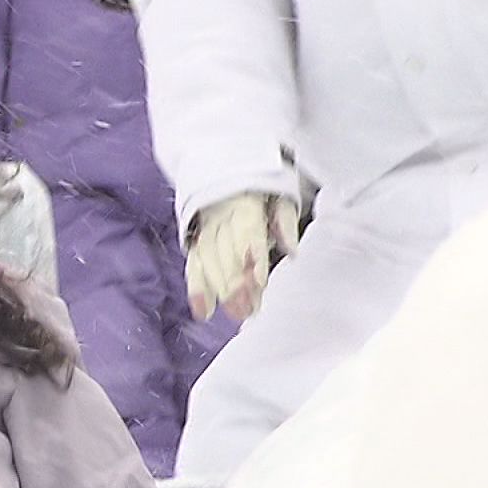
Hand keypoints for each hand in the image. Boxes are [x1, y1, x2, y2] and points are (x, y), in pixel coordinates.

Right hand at [184, 192, 299, 321]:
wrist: (226, 174)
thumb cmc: (263, 192)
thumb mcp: (281, 197)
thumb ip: (285, 222)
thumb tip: (293, 251)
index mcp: (244, 203)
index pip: (248, 232)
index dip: (253, 257)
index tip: (259, 281)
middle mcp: (219, 217)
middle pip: (226, 252)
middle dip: (236, 282)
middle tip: (248, 309)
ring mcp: (204, 231)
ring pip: (208, 262)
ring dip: (220, 290)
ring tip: (236, 314)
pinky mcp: (195, 243)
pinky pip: (194, 267)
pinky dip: (197, 290)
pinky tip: (203, 312)